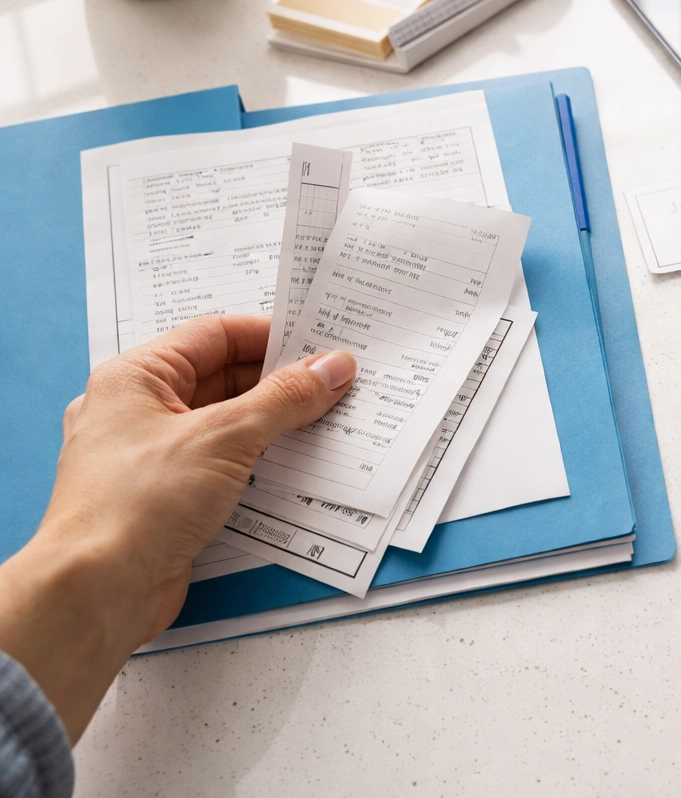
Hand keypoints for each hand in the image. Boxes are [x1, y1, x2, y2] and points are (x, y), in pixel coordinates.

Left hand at [0, 315, 354, 740]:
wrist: (96, 593)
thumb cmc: (134, 506)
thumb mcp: (224, 437)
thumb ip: (284, 399)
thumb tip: (331, 368)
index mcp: (135, 378)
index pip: (215, 335)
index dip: (271, 336)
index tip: (321, 346)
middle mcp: (138, 411)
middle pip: (223, 379)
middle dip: (280, 383)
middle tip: (334, 386)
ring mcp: (151, 456)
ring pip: (225, 424)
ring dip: (273, 425)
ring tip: (326, 423)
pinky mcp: (166, 498)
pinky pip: (222, 465)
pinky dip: (259, 462)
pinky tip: (296, 468)